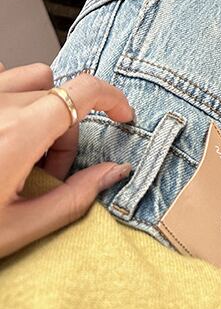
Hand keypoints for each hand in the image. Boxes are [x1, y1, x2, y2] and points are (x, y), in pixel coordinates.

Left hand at [0, 62, 134, 257]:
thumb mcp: (18, 227)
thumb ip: (76, 198)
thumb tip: (113, 173)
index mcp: (20, 132)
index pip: (85, 91)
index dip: (114, 100)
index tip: (121, 117)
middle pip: (59, 97)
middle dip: (64, 133)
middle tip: (48, 174)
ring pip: (32, 80)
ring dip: (41, 109)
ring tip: (23, 151)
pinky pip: (3, 80)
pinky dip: (13, 100)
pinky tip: (3, 135)